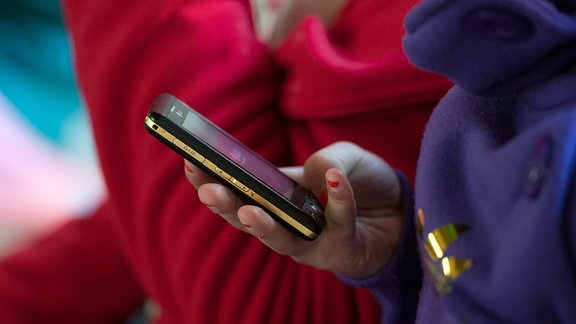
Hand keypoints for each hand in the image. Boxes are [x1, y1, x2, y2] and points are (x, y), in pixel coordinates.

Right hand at [185, 141, 403, 277]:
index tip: (188, 159)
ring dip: (262, 225)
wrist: (401, 208)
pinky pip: (335, 226)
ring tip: (247, 210)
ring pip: (278, 240)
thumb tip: (315, 178)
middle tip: (207, 190)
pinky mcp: (337, 251)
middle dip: (223, 206)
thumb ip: (326, 160)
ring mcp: (309, 240)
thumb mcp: (344, 155)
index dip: (211, 176)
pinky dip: (336, 201)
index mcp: (276, 193)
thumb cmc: (363, 180)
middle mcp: (285, 220)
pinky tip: (334, 180)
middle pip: (244, 218)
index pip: (237, 187)